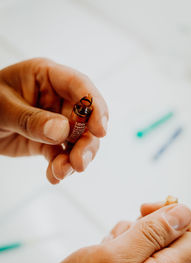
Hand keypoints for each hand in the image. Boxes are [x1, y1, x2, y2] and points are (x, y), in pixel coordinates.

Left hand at [0, 58, 107, 183]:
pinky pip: (61, 155)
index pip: (79, 86)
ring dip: (75, 158)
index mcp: (47, 77)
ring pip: (78, 140)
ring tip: (62, 172)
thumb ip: (31, 119)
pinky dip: (61, 167)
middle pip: (85, 119)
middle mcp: (57, 99)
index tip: (100, 130)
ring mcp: (55, 122)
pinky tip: (54, 176)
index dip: (95, 107)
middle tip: (80, 162)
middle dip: (86, 142)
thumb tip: (62, 131)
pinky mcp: (49, 142)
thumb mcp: (3, 107)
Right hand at [37, 202, 190, 262]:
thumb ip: (151, 234)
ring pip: (148, 238)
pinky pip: (133, 248)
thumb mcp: (113, 258)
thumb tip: (182, 212)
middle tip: (122, 235)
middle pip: (169, 235)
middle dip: (144, 224)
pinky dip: (118, 243)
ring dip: (127, 233)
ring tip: (107, 248)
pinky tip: (103, 253)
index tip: (146, 210)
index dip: (175, 215)